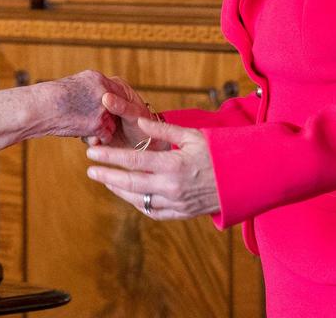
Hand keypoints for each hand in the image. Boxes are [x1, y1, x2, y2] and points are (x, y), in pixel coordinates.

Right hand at [43, 70, 118, 144]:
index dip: (114, 103)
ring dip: (103, 129)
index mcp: (96, 78)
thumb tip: (94, 99)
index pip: (116, 90)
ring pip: (112, 123)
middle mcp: (103, 91)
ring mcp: (101, 108)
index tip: (111, 112)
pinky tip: (87, 137)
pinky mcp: (97, 124)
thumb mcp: (72, 85)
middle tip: (100, 123)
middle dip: (110, 117)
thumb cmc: (48, 98)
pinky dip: (98, 139)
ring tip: (87, 130)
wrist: (39, 107)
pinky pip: (106, 136)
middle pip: (117, 108)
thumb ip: (88, 89)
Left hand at [85, 117, 219, 219]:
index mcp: (172, 165)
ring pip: (138, 200)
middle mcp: (171, 187)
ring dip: (119, 190)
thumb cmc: (219, 152)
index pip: (132, 161)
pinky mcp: (182, 213)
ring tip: (106, 180)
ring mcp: (176, 203)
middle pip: (130, 183)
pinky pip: (153, 211)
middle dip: (107, 175)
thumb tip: (139, 121)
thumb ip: (163, 130)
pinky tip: (130, 194)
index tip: (92, 153)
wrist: (245, 179)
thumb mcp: (192, 136)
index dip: (109, 157)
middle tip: (90, 169)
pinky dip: (138, 204)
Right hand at [88, 77, 157, 148]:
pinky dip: (87, 136)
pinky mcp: (95, 127)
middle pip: (87, 101)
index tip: (91, 109)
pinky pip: (85, 129)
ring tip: (96, 138)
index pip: (98, 86)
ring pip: (84, 116)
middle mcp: (105, 98)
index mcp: (116, 87)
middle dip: (87, 115)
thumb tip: (105, 97)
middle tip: (93, 127)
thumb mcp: (135, 115)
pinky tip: (96, 141)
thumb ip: (122, 106)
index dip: (92, 97)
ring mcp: (99, 113)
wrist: (145, 146)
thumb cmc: (145, 127)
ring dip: (87, 128)